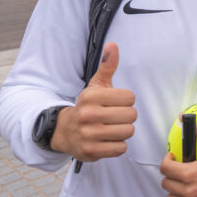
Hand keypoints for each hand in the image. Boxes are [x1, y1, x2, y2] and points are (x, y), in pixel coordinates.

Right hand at [51, 43, 136, 160]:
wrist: (65, 131)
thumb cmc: (88, 106)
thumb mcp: (95, 85)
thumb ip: (107, 66)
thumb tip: (113, 45)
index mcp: (91, 96)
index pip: (130, 97)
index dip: (126, 101)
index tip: (114, 103)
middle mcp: (88, 114)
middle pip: (131, 115)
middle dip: (126, 116)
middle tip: (114, 117)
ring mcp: (88, 134)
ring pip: (128, 131)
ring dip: (123, 131)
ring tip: (111, 128)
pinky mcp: (91, 151)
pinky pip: (121, 148)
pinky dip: (118, 145)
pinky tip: (107, 140)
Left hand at [159, 123, 196, 196]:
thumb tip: (183, 119)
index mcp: (191, 173)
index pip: (165, 169)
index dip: (166, 160)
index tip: (172, 158)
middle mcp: (192, 191)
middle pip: (166, 185)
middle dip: (170, 174)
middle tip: (179, 169)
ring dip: (175, 190)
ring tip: (183, 181)